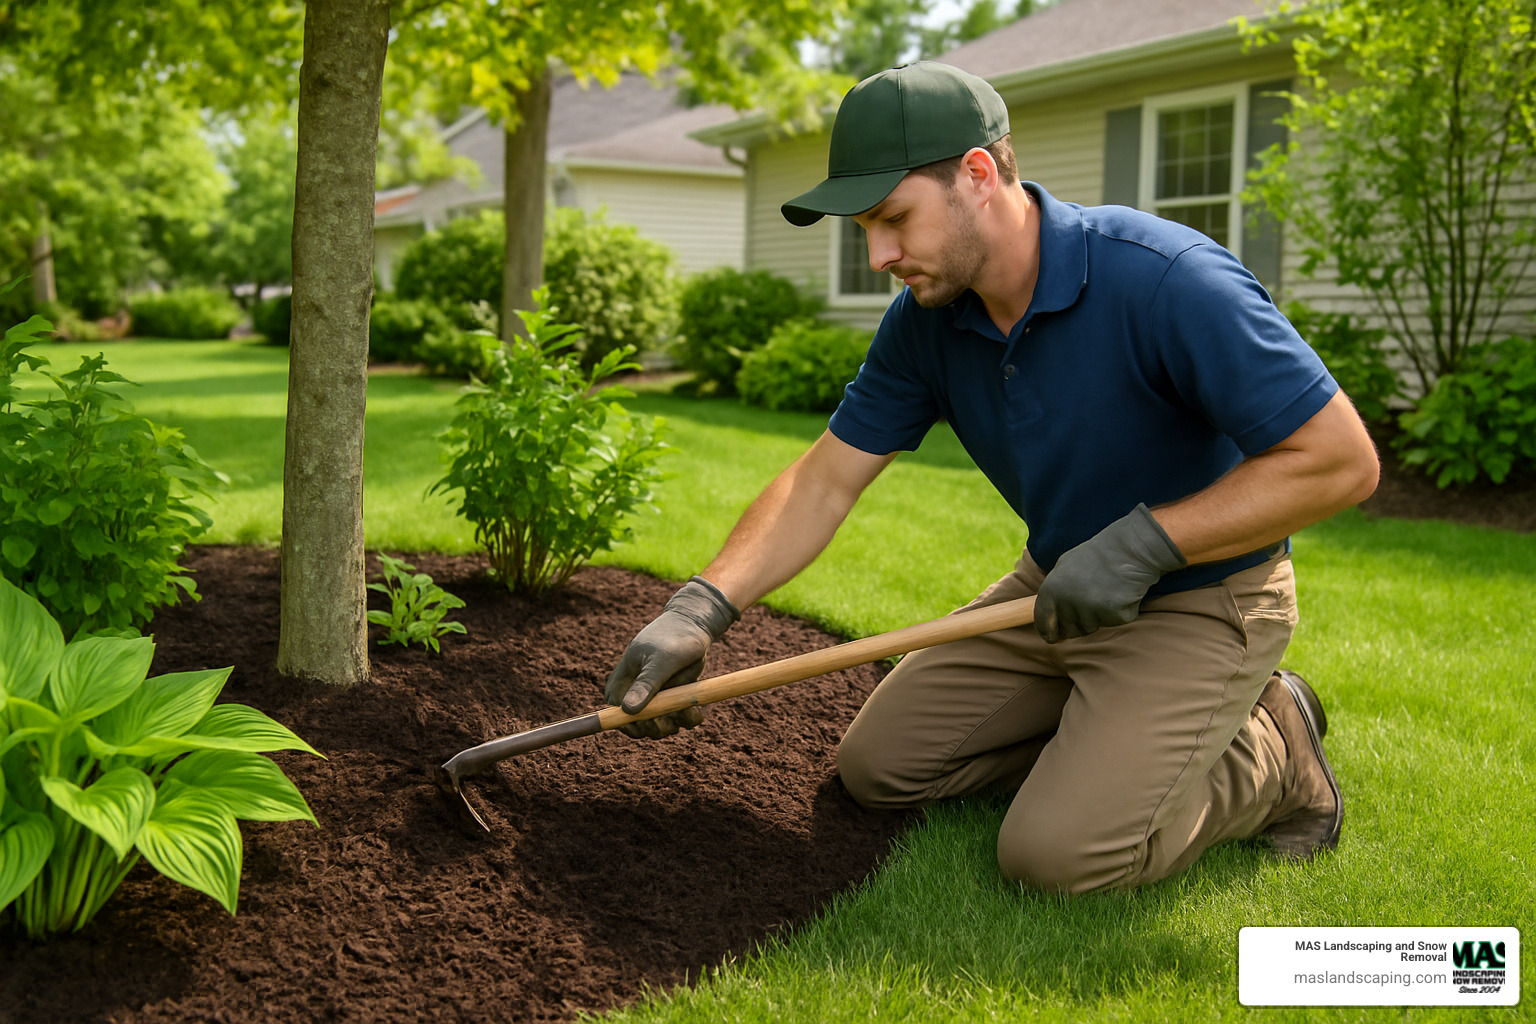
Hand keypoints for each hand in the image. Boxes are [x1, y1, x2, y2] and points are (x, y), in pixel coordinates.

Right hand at [604, 576, 739, 738]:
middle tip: (669, 722)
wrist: (696, 627)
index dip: (627, 724)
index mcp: (624, 680)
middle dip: (653, 727)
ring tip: (688, 710)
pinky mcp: (673, 698)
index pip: (615, 711)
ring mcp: (656, 696)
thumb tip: (627, 710)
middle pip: (637, 723)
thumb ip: (646, 684)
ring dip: (673, 725)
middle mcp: (637, 691)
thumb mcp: (661, 660)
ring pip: (659, 724)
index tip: (644, 727)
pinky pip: (678, 718)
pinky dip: (688, 719)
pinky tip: (695, 711)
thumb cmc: (674, 638)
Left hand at [1035, 503, 1185, 642]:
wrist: (1129, 549)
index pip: (1043, 620)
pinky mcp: (1114, 615)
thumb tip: (1047, 617)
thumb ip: (1054, 592)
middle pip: (1069, 629)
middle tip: (1090, 603)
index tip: (1053, 637)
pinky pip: (1113, 622)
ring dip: (1098, 615)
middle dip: (1077, 624)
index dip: (1048, 631)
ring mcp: (1091, 610)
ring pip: (1091, 627)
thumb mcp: (1065, 568)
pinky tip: (1122, 592)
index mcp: (1051, 589)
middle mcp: (1068, 602)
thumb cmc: (1097, 556)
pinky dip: (1119, 611)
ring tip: (1107, 590)